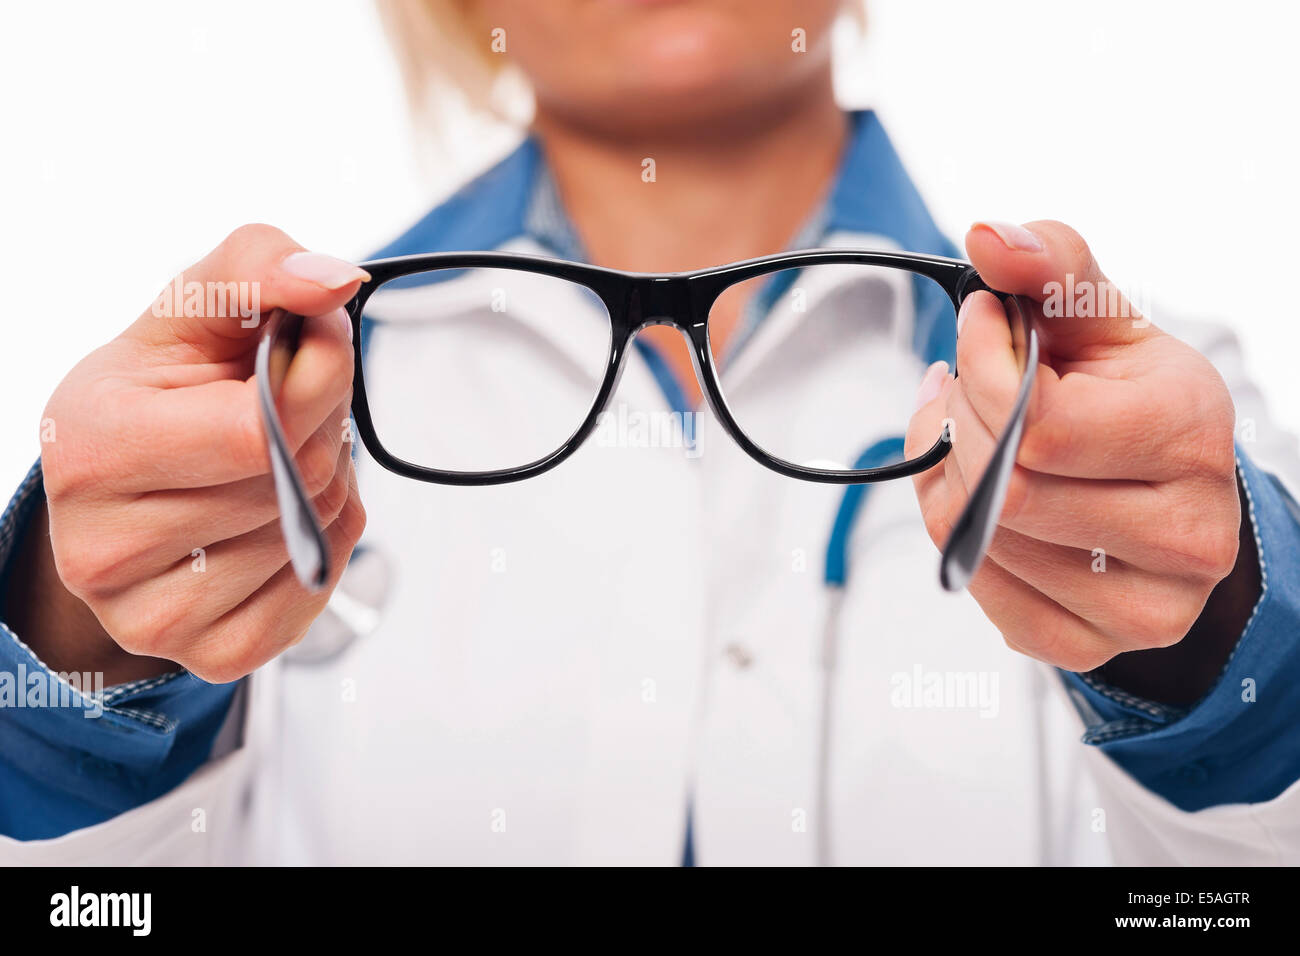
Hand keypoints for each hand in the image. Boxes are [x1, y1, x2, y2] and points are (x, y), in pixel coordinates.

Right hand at [7, 225, 367, 683]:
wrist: (124, 484)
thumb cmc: (163, 390)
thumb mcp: (195, 306)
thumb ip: (260, 266)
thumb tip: (334, 280)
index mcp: (91, 447)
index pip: (259, 429)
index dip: (317, 379)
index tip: (312, 347)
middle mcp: (104, 548)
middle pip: (296, 483)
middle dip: (322, 429)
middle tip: (290, 407)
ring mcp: (152, 617)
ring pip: (314, 536)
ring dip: (325, 485)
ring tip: (271, 462)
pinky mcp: (210, 654)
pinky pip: (317, 591)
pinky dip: (324, 543)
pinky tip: (279, 515)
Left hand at [906, 220, 1251, 685]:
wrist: (1168, 495)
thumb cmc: (1128, 398)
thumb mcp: (1101, 319)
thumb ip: (1051, 263)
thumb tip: (988, 237)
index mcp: (1191, 437)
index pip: (1038, 420)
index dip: (983, 369)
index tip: (978, 329)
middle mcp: (1183, 535)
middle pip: (1002, 485)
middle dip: (960, 424)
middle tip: (964, 388)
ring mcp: (1140, 606)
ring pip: (978, 538)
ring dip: (949, 475)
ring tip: (973, 437)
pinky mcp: (1088, 645)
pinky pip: (978, 587)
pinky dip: (957, 530)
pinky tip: (978, 492)